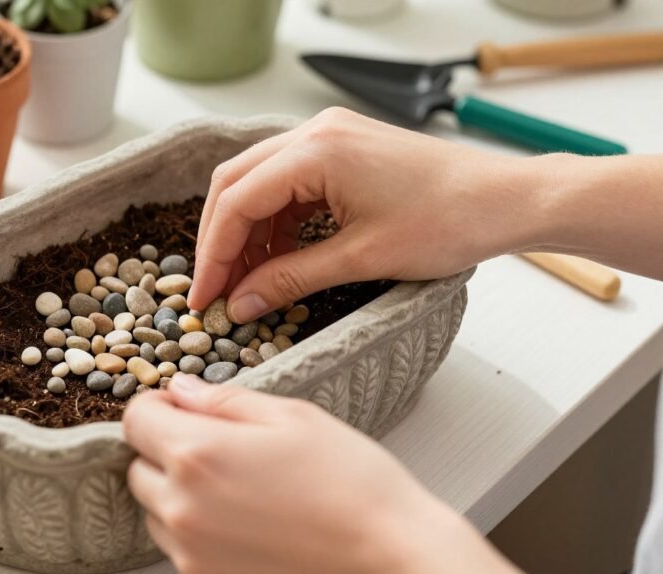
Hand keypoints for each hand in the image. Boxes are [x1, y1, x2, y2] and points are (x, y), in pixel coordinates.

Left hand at [123, 375, 534, 573]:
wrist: (388, 552)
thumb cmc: (349, 481)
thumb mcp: (291, 415)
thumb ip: (223, 400)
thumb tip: (181, 389)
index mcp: (197, 453)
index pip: (135, 419)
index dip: (157, 404)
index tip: (183, 404)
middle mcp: (182, 506)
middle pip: (137, 466)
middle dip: (165, 447)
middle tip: (216, 441)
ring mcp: (191, 550)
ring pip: (153, 508)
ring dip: (175, 488)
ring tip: (234, 481)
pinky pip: (176, 543)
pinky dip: (192, 524)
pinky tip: (241, 514)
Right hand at [187, 107, 546, 320]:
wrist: (506, 200)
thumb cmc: (449, 221)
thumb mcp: (360, 259)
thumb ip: (290, 280)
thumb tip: (241, 304)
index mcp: (315, 150)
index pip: (236, 202)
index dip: (213, 255)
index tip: (204, 298)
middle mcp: (314, 133)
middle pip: (235, 185)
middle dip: (220, 241)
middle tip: (215, 291)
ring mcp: (327, 137)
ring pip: (257, 183)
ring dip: (246, 233)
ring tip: (246, 283)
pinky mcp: (341, 150)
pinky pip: (287, 184)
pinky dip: (274, 223)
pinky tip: (276, 259)